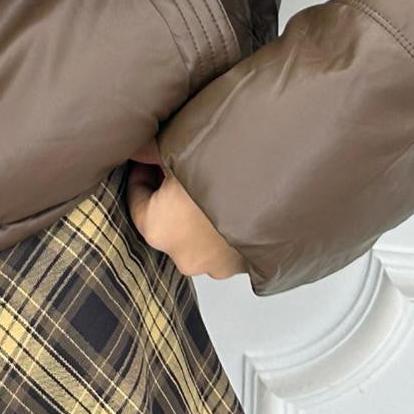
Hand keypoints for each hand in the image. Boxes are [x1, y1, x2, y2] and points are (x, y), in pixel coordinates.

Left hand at [126, 138, 247, 280]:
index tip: (150, 158)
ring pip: (197, 233)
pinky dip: (224, 224)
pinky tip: (233, 198)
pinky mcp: (242, 267)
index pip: (136, 200)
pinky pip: (225, 242)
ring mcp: (216, 266)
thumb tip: (139, 147)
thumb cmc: (223, 173)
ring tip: (211, 179)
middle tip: (181, 165)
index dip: (142, 173)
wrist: (277, 192)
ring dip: (199, 211)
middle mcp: (183, 256)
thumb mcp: (177, 151)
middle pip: (168, 218)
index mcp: (158, 229)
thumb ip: (151, 151)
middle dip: (172, 193)